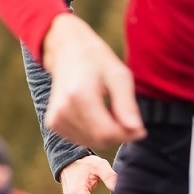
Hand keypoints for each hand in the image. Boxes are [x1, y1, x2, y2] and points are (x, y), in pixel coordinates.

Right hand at [42, 13, 145, 148]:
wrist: (66, 51)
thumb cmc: (96, 61)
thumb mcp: (119, 76)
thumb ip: (127, 105)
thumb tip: (137, 131)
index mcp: (80, 96)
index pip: (107, 132)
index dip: (127, 135)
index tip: (140, 129)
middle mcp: (63, 110)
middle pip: (99, 140)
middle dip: (118, 135)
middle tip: (127, 119)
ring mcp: (55, 118)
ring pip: (91, 142)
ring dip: (106, 134)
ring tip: (110, 112)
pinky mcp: (53, 123)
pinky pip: (80, 139)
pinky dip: (93, 133)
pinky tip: (97, 116)